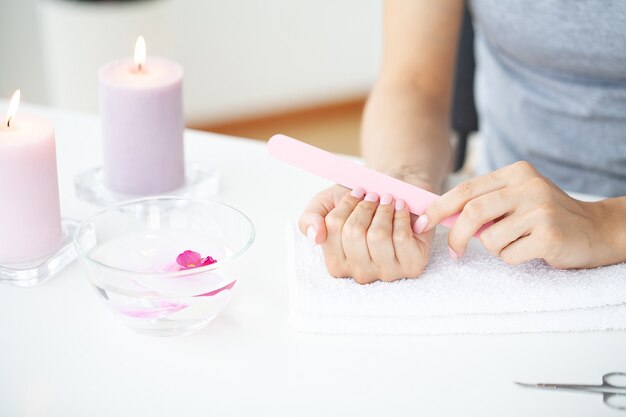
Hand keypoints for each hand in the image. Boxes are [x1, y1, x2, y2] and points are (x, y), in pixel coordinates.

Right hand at [299, 184, 432, 283]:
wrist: (396, 191)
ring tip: (387, 200)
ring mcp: (387, 273)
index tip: (357, 193)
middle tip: (373, 196)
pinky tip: (401, 208)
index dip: (346, 205)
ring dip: (384, 210)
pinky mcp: (412, 266)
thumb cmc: (361, 202)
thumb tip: (315, 236)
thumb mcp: (327, 204)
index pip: (331, 230)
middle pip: (354, 233)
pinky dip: (401, 215)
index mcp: (336, 263)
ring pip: (378, 237)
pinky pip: (402, 238)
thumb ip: (310, 218)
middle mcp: (360, 273)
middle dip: (365, 206)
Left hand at [418, 161, 621, 267]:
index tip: (422, 223)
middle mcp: (527, 186)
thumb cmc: (546, 216)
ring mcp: (540, 210)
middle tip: (455, 252)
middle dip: (456, 236)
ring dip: (495, 249)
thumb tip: (440, 215)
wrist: (596, 230)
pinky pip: (510, 254)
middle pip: (471, 212)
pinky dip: (512, 258)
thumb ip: (485, 202)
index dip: (439, 208)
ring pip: (490, 238)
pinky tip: (532, 250)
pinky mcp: (549, 234)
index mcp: (515, 173)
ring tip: (516, 244)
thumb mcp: (517, 198)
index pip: (465, 189)